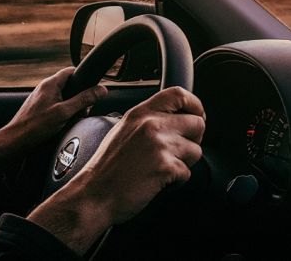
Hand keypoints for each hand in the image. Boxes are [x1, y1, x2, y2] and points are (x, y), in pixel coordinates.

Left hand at [0, 67, 107, 162]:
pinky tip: (64, 123)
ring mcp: (41, 98)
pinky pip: (57, 104)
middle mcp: (45, 88)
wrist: (15, 140)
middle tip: (83, 109)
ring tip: (73, 118)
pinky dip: (64, 112)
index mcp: (50, 84)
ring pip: (64, 96)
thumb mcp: (65, 112)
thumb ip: (84, 99)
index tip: (92, 89)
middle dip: (80, 96)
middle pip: (70, 84)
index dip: (84, 78)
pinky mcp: (39, 108)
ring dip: (72, 106)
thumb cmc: (35, 127)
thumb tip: (101, 90)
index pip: (71, 71)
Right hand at [27, 86, 205, 254]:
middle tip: (177, 152)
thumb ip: (150, 120)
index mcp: (141, 113)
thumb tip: (179, 118)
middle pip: (197, 123)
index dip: (195, 105)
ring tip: (162, 168)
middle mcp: (152, 125)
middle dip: (193, 140)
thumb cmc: (107, 168)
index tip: (197, 117)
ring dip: (184, 163)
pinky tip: (158, 181)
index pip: (179, 94)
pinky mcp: (165, 167)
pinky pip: (188, 172)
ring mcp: (160, 145)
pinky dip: (177, 181)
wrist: (93, 196)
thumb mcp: (124, 130)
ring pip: (196, 150)